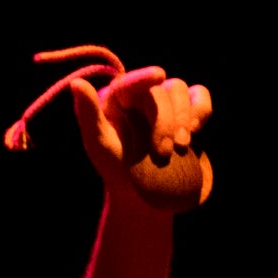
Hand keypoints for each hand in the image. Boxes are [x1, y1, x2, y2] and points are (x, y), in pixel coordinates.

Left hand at [73, 65, 214, 213]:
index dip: (143, 78)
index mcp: (116, 101)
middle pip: (159, 91)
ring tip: (181, 146)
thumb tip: (77, 83)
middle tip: (163, 152)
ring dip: (183, 116)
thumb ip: (88, 115)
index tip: (158, 77)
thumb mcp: (100, 147)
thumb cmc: (118, 174)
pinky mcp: (189, 116)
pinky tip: (196, 129)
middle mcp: (140, 98)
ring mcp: (166, 106)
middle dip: (165, 121)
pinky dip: (201, 108)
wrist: (148, 200)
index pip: (130, 82)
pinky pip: (199, 96)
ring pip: (179, 89)